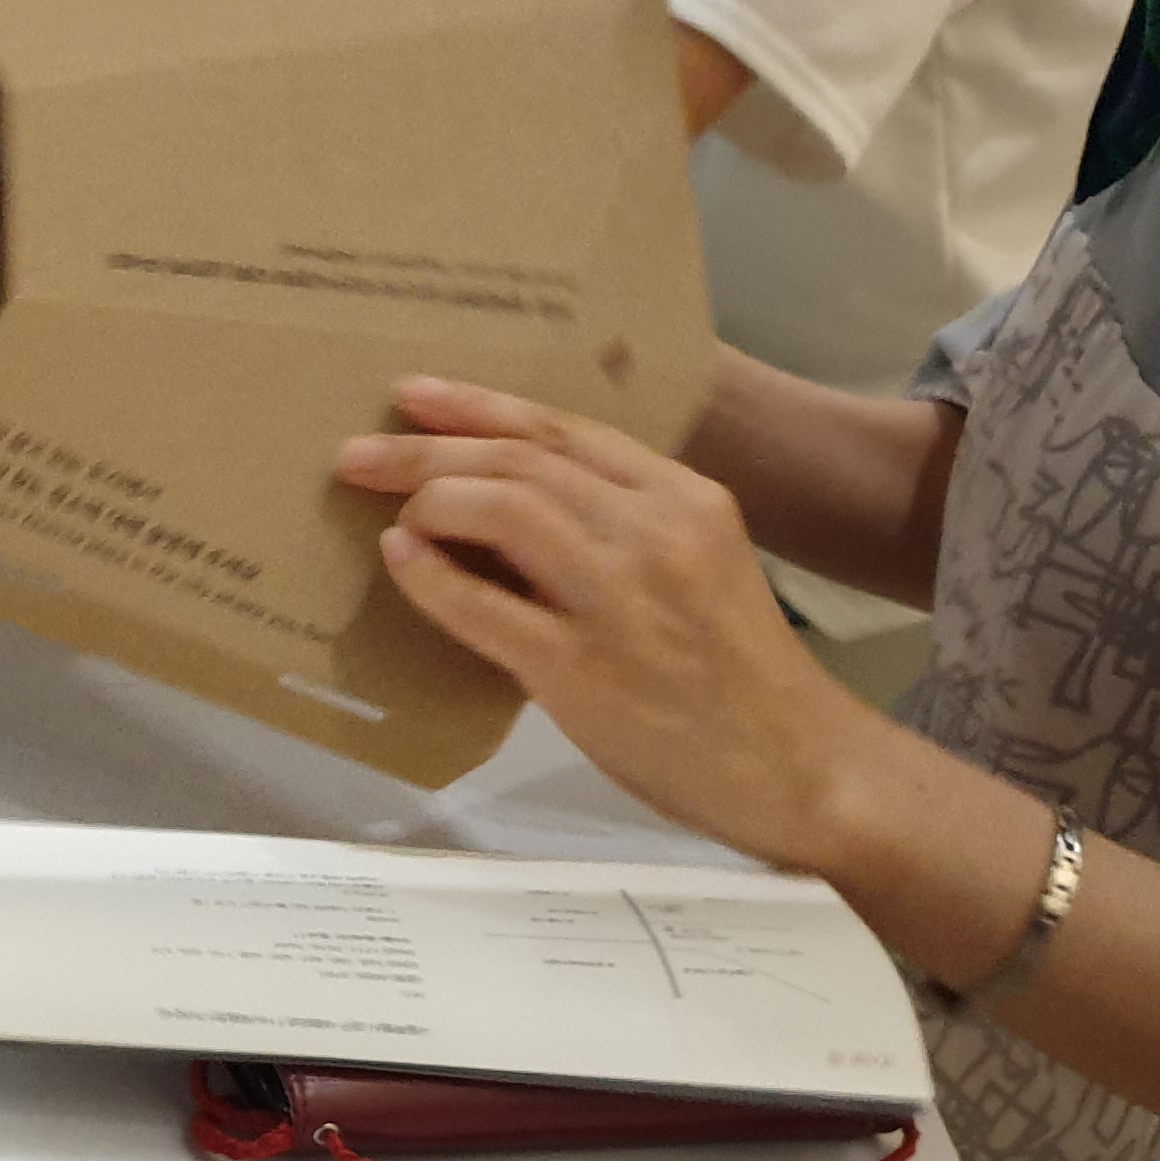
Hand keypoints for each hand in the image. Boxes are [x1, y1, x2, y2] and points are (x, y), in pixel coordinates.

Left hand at [334, 375, 878, 870]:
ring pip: (504, 508)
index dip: (480, 407)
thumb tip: (510, 513)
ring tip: (385, 509)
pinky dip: (430, 578)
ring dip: (429, 498)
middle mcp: (655, 531)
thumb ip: (625, 530)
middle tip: (360, 452)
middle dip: (429, 447)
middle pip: (522, 459)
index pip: (566, 430)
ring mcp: (619, 598)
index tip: (415, 395)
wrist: (799, 765)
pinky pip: (483, 606)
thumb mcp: (701, 568)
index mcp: (685, 499)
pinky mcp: (584, 669)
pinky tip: (401, 561)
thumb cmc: (739, 676)